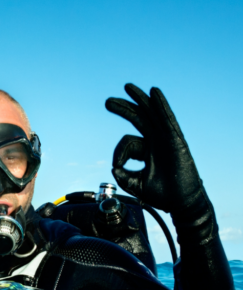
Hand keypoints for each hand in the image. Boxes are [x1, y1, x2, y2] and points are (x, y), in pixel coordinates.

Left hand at [105, 84, 204, 216]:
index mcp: (146, 150)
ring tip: (127, 87)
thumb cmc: (161, 194)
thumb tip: (113, 167)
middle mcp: (155, 141)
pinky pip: (167, 118)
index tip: (117, 166)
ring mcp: (166, 138)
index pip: (126, 142)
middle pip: (138, 118)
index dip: (118, 153)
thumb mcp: (136, 184)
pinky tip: (154, 92)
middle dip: (123, 108)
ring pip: (151, 113)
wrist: (180, 202)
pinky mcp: (176, 139)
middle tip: (108, 102)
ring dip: (139, 99)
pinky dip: (161, 104)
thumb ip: (123, 176)